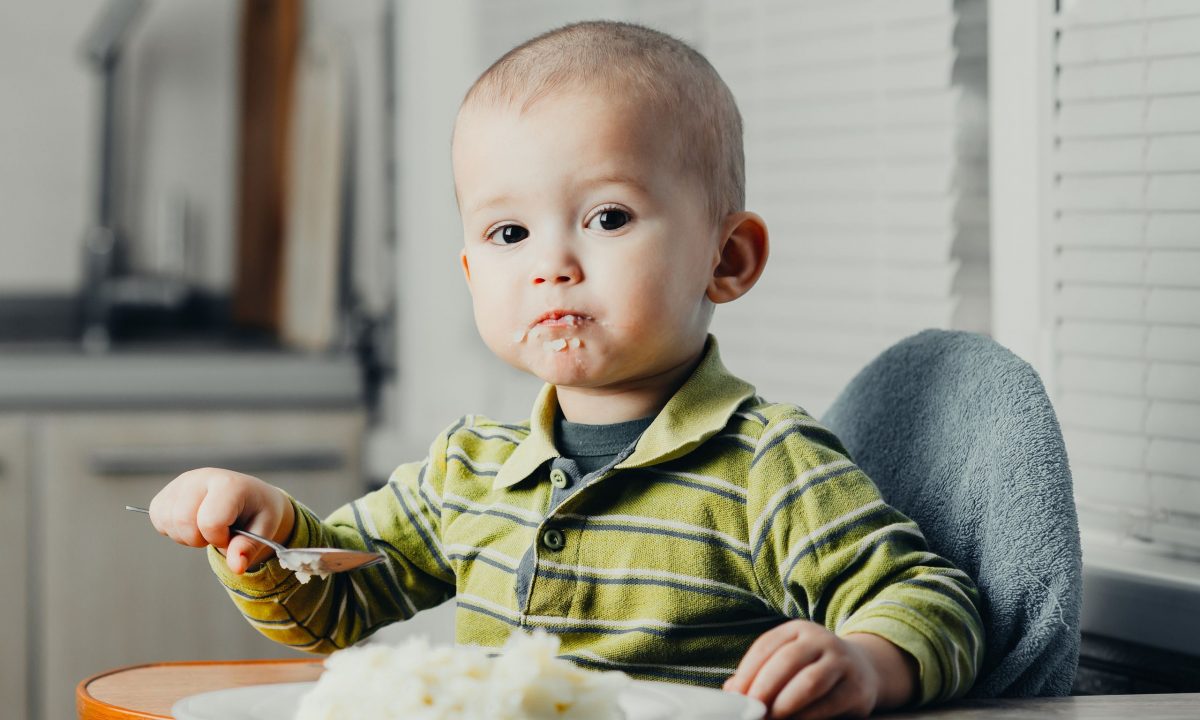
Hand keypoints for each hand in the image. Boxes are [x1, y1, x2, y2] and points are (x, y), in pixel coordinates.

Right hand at [148, 468, 294, 574]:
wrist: (250, 496)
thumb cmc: (257, 512)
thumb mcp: (264, 530)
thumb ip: (249, 548)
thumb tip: (237, 567)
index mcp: (230, 484)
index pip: (210, 521)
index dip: (219, 538)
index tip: (231, 534)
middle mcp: (202, 477)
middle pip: (183, 520)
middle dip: (199, 539)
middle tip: (217, 533)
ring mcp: (181, 482)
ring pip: (167, 521)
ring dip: (186, 536)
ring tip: (205, 527)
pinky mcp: (167, 491)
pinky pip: (157, 518)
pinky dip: (172, 530)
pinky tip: (191, 524)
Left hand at [723, 620, 914, 718]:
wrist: (863, 670)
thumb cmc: (811, 668)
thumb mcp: (787, 661)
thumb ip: (759, 673)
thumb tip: (731, 691)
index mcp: (797, 629)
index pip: (766, 646)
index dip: (747, 671)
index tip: (735, 696)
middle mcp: (821, 640)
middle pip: (787, 661)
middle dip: (765, 688)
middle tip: (751, 710)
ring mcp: (842, 663)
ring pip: (809, 682)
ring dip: (784, 704)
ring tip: (769, 718)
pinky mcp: (856, 689)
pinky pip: (828, 704)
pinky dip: (806, 717)